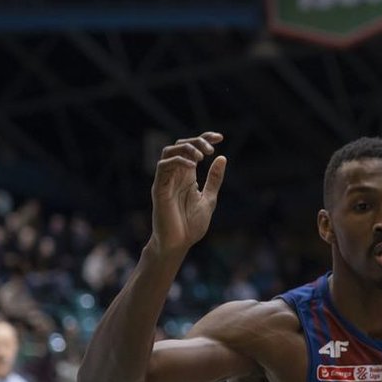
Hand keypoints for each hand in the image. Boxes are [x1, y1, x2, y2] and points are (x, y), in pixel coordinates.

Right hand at [150, 132, 226, 253]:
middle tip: (210, 150)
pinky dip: (178, 162)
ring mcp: (166, 181)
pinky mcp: (159, 189)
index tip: (220, 137)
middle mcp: (175, 175)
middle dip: (196, 142)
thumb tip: (222, 158)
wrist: (178, 244)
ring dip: (186, 149)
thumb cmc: (191, 225)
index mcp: (187, 176)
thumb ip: (214, 180)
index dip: (204, 138)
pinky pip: (163, 167)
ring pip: (169, 151)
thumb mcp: (209, 199)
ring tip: (201, 157)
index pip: (193, 149)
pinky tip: (192, 166)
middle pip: (180, 145)